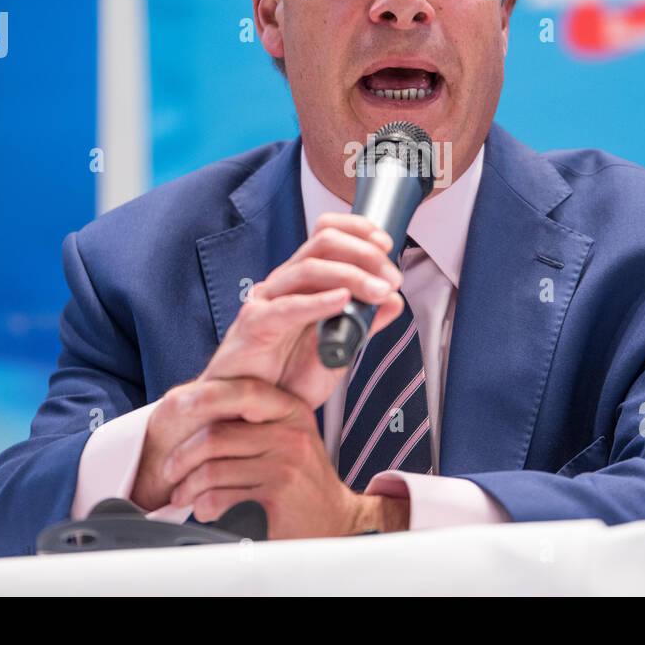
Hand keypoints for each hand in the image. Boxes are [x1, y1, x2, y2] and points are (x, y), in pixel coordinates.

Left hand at [164, 377, 404, 538]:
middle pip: (216, 435)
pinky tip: (208, 511)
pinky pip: (218, 498)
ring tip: (185, 496)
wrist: (335, 523)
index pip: (244, 391)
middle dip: (181, 457)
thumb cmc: (302, 484)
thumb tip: (197, 403)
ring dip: (187, 488)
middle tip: (172, 472)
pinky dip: (203, 508)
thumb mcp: (287, 440)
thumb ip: (254, 422)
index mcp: (294, 412)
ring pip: (211, 470)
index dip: (205, 397)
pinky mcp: (276, 498)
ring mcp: (286, 466)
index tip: (178, 409)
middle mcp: (293, 435)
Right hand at [201, 211, 405, 409]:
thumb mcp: (338, 350)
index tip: (387, 244)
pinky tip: (342, 301)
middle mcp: (284, 284)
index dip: (358, 230)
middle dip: (364, 253)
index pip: (327, 235)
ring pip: (308, 268)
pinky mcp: (254, 325)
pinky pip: (287, 307)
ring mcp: (267, 301)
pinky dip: (318, 301)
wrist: (251, 413)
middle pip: (322, 243)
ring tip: (378, 291)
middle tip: (390, 278)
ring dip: (351, 275)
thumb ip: (365, 324)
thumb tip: (393, 301)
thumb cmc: (284, 380)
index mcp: (303, 283)